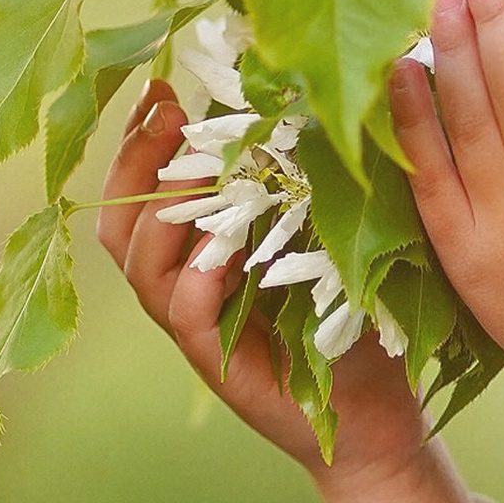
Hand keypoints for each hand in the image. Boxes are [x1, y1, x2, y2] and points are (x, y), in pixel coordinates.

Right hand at [97, 83, 492, 502]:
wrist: (379, 417)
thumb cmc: (358, 319)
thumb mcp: (329, 238)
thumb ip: (303, 183)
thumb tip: (303, 97)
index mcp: (200, 253)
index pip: (142, 191)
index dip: (141, 140)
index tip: (163, 85)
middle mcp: (185, 289)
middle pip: (123, 225)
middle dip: (137, 164)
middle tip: (164, 109)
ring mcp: (199, 331)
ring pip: (146, 270)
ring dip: (165, 215)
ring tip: (192, 167)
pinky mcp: (222, 368)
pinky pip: (191, 321)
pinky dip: (199, 284)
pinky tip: (215, 254)